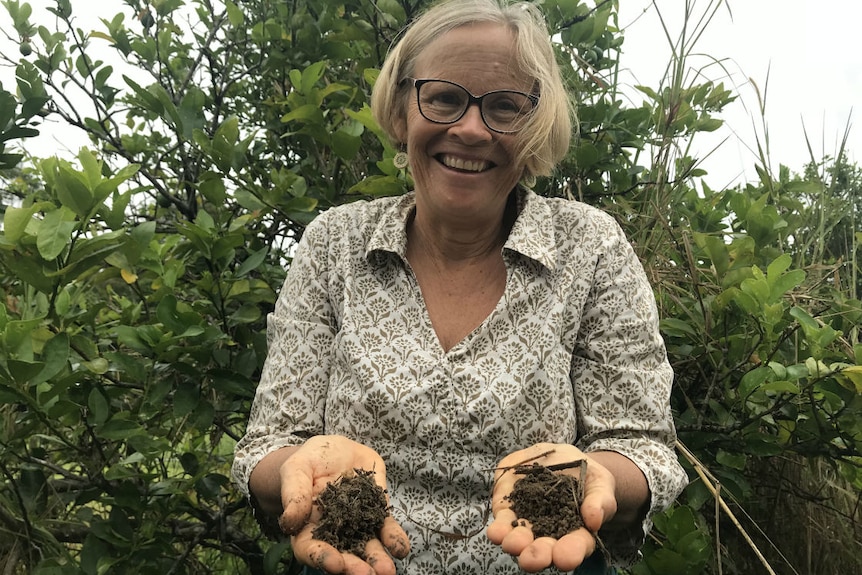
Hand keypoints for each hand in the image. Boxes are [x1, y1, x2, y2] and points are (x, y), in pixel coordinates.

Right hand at [278, 435, 409, 574]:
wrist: (335, 449)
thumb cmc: (309, 461)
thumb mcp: (296, 469)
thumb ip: (294, 494)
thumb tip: (289, 522)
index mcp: (307, 527)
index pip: (311, 549)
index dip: (322, 558)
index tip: (335, 563)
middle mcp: (334, 532)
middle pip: (343, 555)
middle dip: (354, 566)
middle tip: (366, 574)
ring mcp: (357, 524)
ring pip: (367, 547)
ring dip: (377, 560)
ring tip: (387, 570)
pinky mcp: (377, 512)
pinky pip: (386, 528)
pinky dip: (394, 539)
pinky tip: (401, 548)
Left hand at [486, 443, 616, 572]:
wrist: (561, 458)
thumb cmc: (587, 477)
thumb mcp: (600, 484)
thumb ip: (600, 501)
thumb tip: (594, 520)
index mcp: (577, 533)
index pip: (575, 546)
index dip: (570, 553)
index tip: (565, 558)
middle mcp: (550, 534)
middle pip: (544, 548)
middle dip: (537, 554)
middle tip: (532, 559)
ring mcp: (528, 522)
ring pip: (519, 538)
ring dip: (515, 543)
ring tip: (512, 545)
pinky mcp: (509, 508)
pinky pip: (503, 520)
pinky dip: (499, 528)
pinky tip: (496, 532)